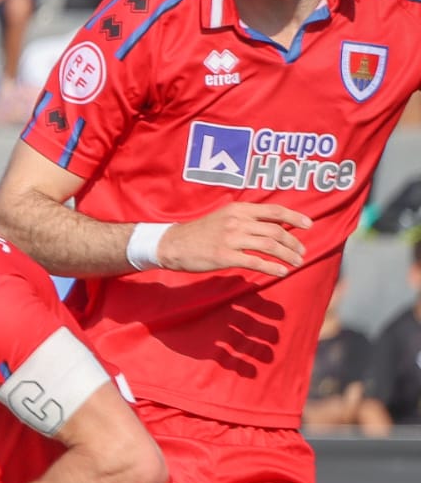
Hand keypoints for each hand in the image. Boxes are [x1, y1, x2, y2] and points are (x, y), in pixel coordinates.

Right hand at [157, 204, 310, 278]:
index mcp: (239, 210)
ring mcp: (231, 239)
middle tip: (302, 252)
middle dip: (293, 242)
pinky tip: (281, 272)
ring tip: (296, 262)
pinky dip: (272, 267)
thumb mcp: (223, 217)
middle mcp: (237, 222)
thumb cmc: (199, 233)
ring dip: (287, 255)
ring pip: (269, 246)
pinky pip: (255, 262)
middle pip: (276, 231)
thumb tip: (271, 225)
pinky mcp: (225, 256)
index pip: (274, 211)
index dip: (295, 217)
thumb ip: (245, 218)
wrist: (173, 245)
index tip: (309, 225)